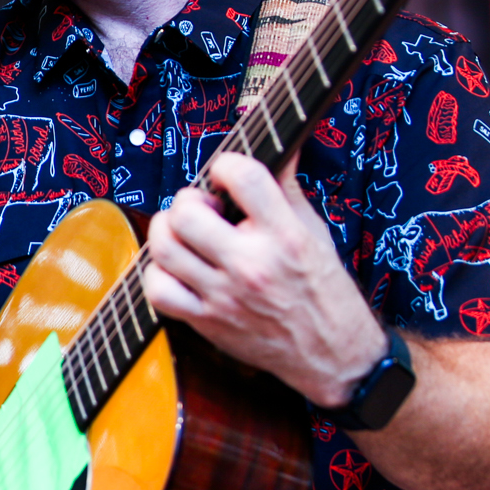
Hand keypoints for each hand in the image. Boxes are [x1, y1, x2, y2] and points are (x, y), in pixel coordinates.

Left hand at [142, 152, 385, 405]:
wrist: (331, 354)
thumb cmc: (322, 288)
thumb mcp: (313, 229)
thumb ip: (284, 184)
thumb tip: (274, 135)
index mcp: (286, 236)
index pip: (243, 176)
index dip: (225, 165)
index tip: (225, 174)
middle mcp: (253, 265)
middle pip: (188, 212)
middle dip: (189, 200)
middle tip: (201, 207)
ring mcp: (226, 295)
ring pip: (166, 247)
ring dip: (166, 231)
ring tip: (184, 233)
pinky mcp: (208, 321)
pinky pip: (159, 290)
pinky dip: (158, 273)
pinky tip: (176, 268)